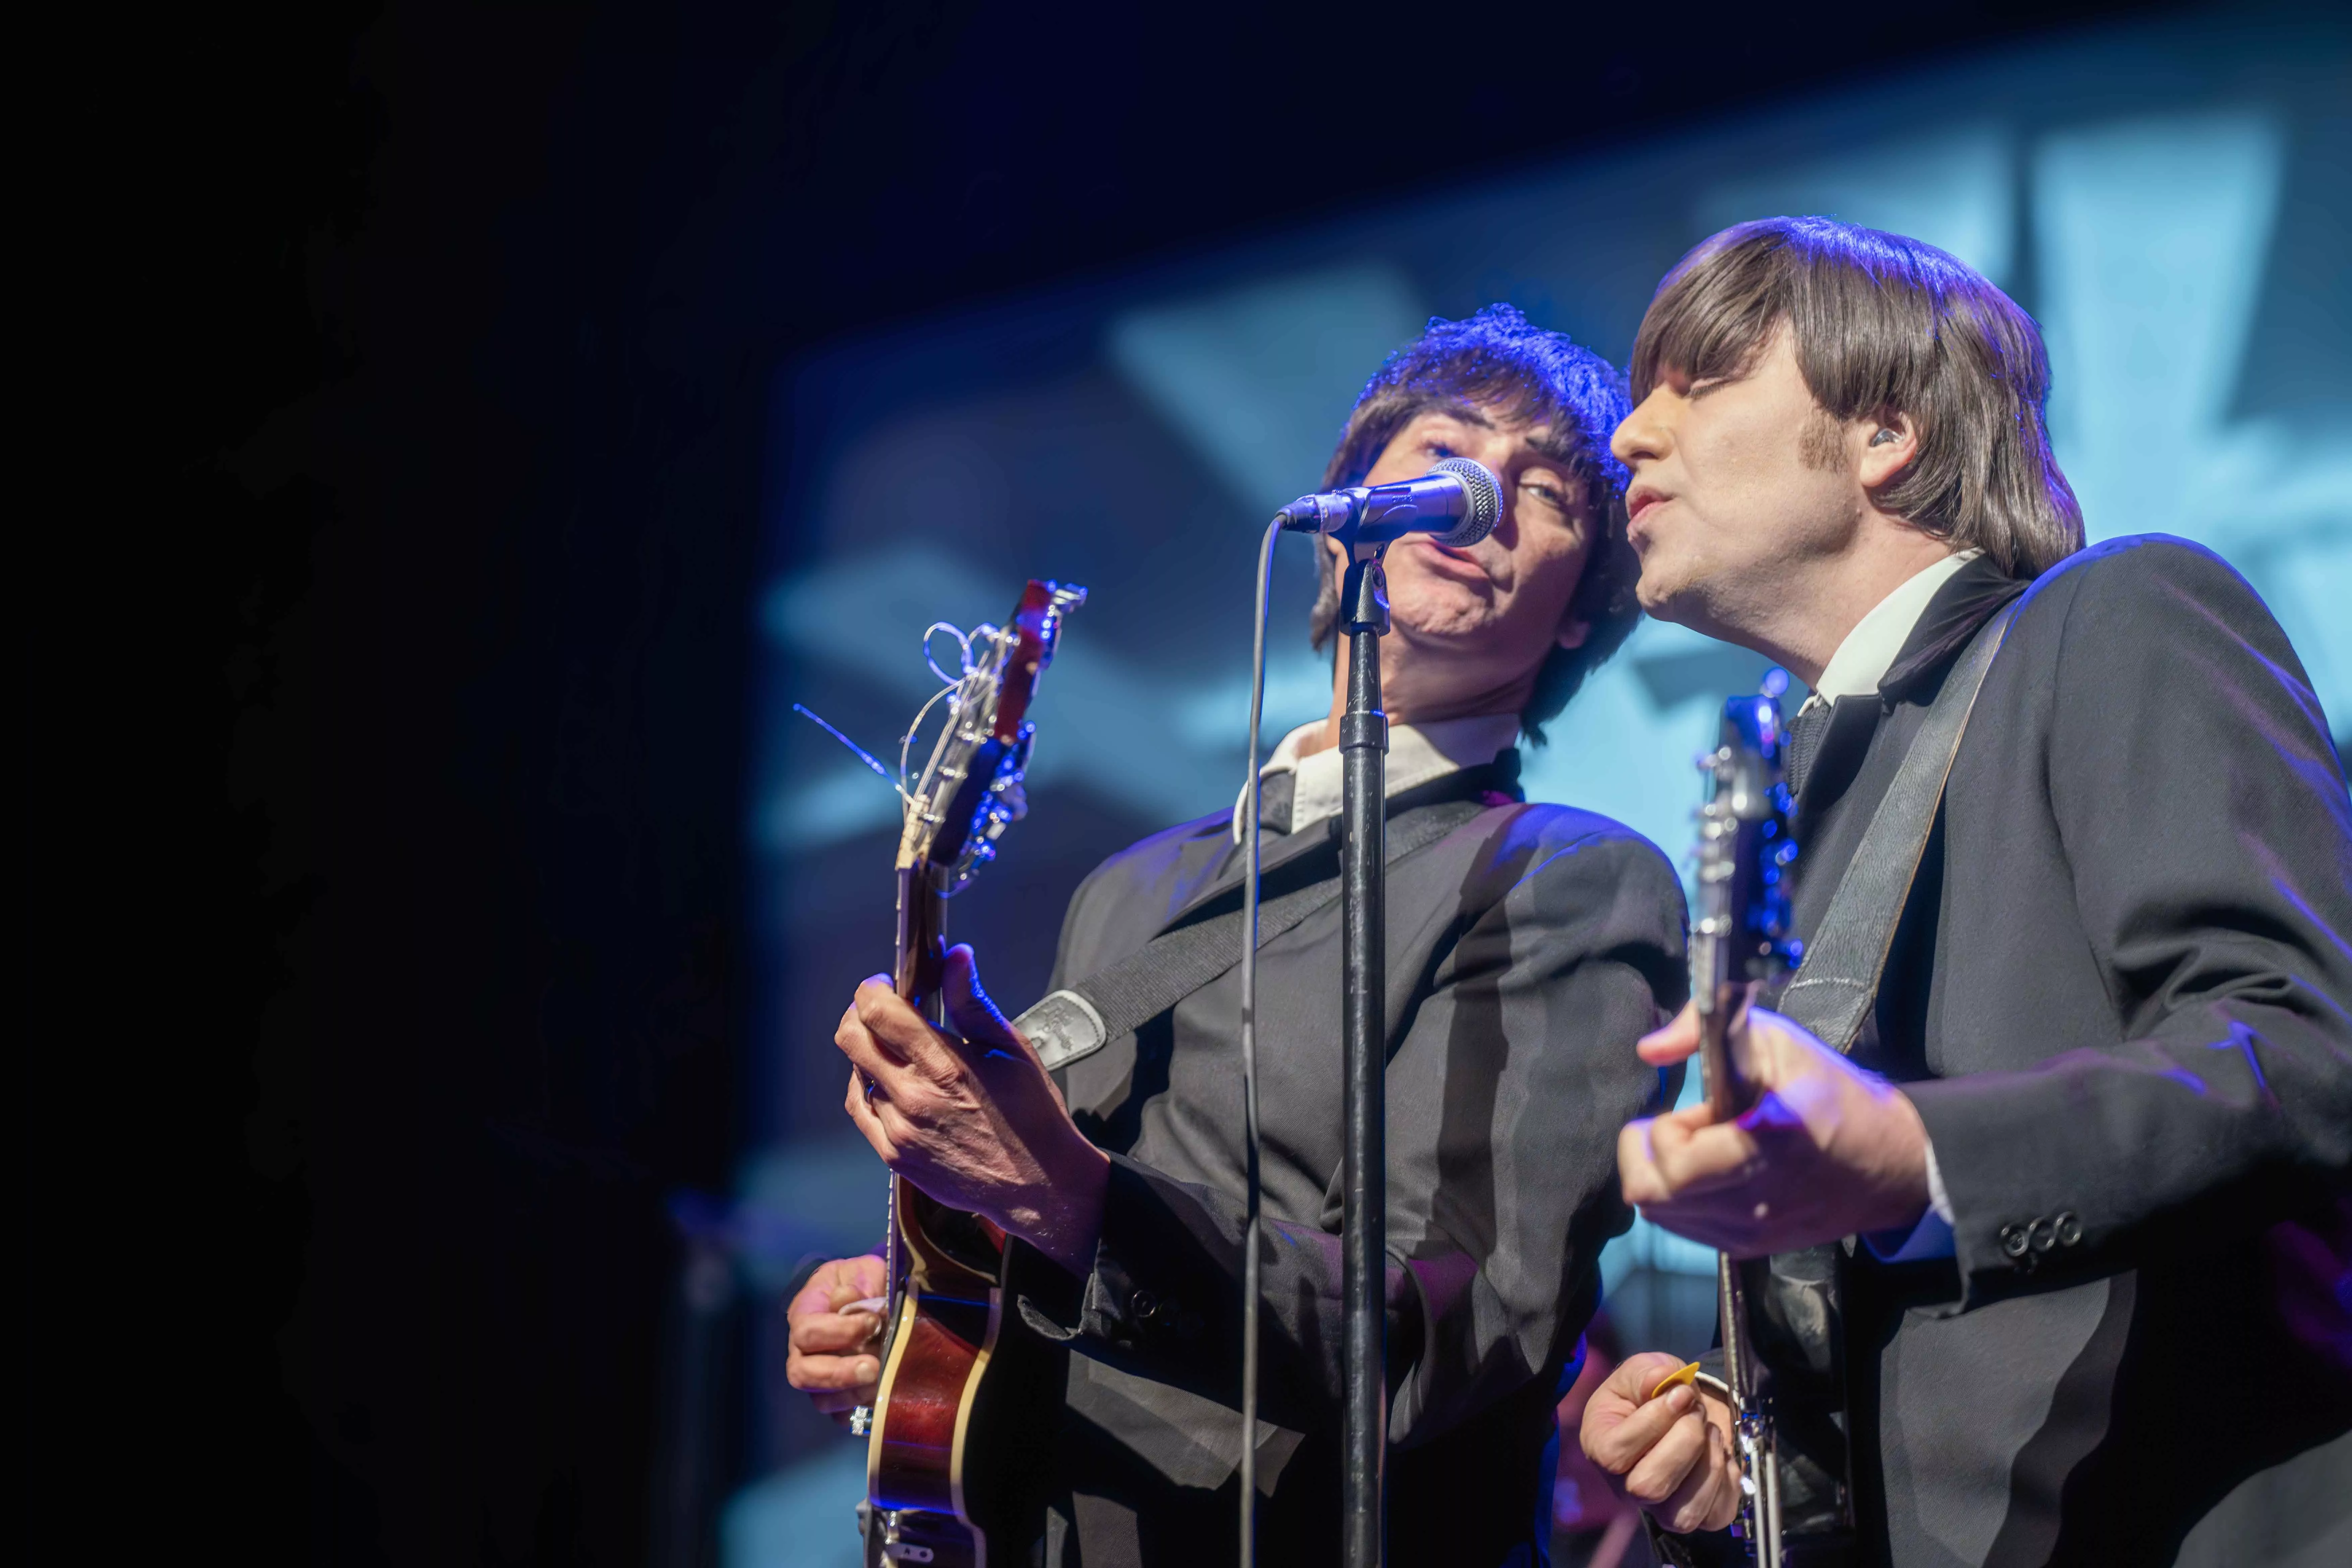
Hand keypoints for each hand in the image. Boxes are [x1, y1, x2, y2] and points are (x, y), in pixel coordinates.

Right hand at [785, 1255, 887, 1426]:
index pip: (807, 1331)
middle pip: (802, 1373)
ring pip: (820, 1400)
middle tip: (873, 1368)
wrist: (870, 1294)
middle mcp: (802, 1350)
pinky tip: (879, 1400)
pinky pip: (840, 1416)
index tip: (872, 1322)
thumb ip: (860, 1280)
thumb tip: (847, 1298)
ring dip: (852, 1395)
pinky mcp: (836, 1396)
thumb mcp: (865, 1269)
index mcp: (804, 1313)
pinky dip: (859, 1412)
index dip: (839, 1332)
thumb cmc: (863, 1280)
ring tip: (880, 1382)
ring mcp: (817, 1376)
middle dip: (839, 1374)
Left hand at [837, 944, 1109, 1276]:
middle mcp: (914, 1097)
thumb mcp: (1011, 1048)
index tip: (885, 983)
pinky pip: (861, 1110)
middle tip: (883, 1010)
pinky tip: (890, 1083)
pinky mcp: (895, 1156)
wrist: (1040, 1185)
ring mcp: (899, 1130)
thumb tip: (955, 956)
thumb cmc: (1032, 1115)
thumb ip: (973, 1001)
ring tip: (897, 1052)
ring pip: (856, 1074)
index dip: (873, 988)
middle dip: (860, 1013)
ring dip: (868, 1053)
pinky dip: (868, 1088)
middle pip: (852, 1038)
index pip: (878, 1011)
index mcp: (945, 1064)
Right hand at [1580, 1351, 1740, 1533]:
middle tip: (1696, 1412)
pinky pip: (1716, 1516)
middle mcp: (1626, 1487)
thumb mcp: (1639, 1372)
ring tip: (1710, 1431)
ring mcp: (1661, 1508)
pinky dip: (1728, 1481)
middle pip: (1649, 1487)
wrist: (1677, 1409)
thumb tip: (1665, 1378)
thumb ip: (1648, 1373)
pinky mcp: (1697, 1517)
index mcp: (1601, 1448)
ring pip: (1684, 1513)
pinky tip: (1720, 1454)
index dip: (1654, 1422)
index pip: (1617, 1453)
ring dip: (1709, 1464)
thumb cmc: (1648, 1392)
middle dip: (1685, 1442)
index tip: (1681, 1394)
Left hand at [1618, 998, 1931, 1254]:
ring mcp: (1751, 1232)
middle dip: (1649, 1154)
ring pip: (1661, 1215)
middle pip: (1652, 1196)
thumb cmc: (1827, 1093)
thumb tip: (1648, 1050)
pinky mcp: (1751, 1247)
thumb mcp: (1774, 1039)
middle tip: (1681, 1128)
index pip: (1671, 1166)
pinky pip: (1686, 1229)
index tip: (1699, 1109)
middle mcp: (1753, 1202)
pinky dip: (1682, 1198)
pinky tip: (1712, 1172)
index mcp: (1761, 1148)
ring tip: (1702, 1148)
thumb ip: (1702, 1027)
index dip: (1665, 1130)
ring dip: (1665, 1175)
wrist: (1888, 1160)